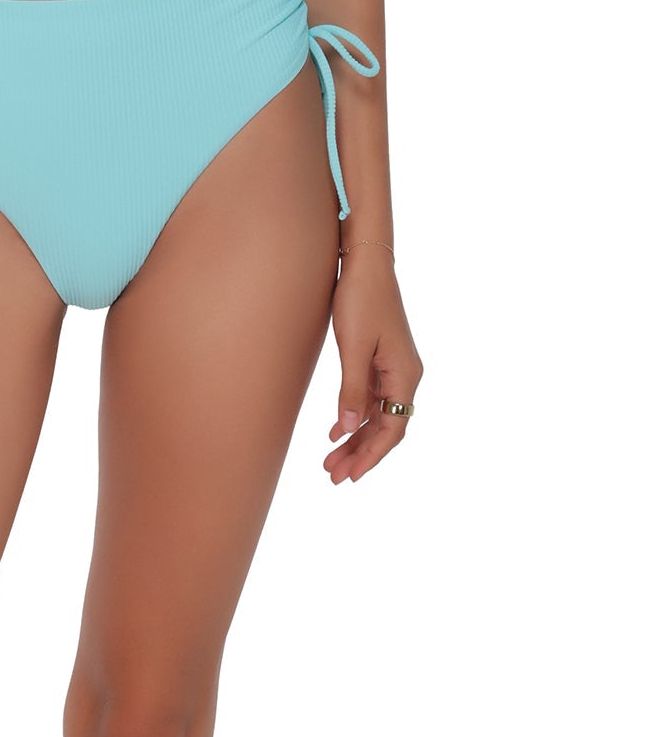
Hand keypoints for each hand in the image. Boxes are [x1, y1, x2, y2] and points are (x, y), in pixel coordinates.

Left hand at [324, 252, 422, 483]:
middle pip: (386, 425)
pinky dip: (355, 414)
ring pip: (377, 413)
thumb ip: (352, 389)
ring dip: (355, 437)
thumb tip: (348, 429)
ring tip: (330, 459)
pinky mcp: (381, 356)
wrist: (365, 260)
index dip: (372, 455)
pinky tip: (335, 430)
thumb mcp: (353, 347)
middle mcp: (405, 373)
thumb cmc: (360, 299)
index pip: (393, 427)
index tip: (350, 476)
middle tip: (333, 476)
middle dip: (361, 453)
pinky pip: (371, 396)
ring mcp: (394, 365)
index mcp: (405, 373)